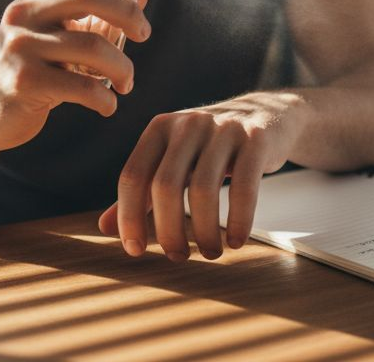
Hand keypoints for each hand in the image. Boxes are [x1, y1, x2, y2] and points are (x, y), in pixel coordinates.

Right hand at [0, 0, 150, 149]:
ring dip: (123, 67)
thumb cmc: (37, 68)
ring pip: (92, 46)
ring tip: (127, 81)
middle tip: (143, 33)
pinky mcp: (25, 81)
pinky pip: (83, 86)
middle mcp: (23, 12)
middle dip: (128, 12)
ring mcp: (21, 45)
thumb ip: (99, 14)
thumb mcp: (63, 34)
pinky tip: (108, 104)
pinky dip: (106, 98)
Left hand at [97, 93, 310, 260]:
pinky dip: (238, 220)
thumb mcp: (175, 161)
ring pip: (203, 189)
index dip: (128, 218)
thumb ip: (142, 192)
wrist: (268, 115)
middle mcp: (188, 124)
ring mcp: (223, 129)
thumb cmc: (212, 147)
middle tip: (177, 257)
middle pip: (165, 186)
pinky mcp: (256, 139)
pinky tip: (236, 241)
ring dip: (205, 231)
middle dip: (169, 230)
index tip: (136, 250)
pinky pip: (243, 187)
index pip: (132, 176)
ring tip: (210, 253)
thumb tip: (104, 229)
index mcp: (160, 128)